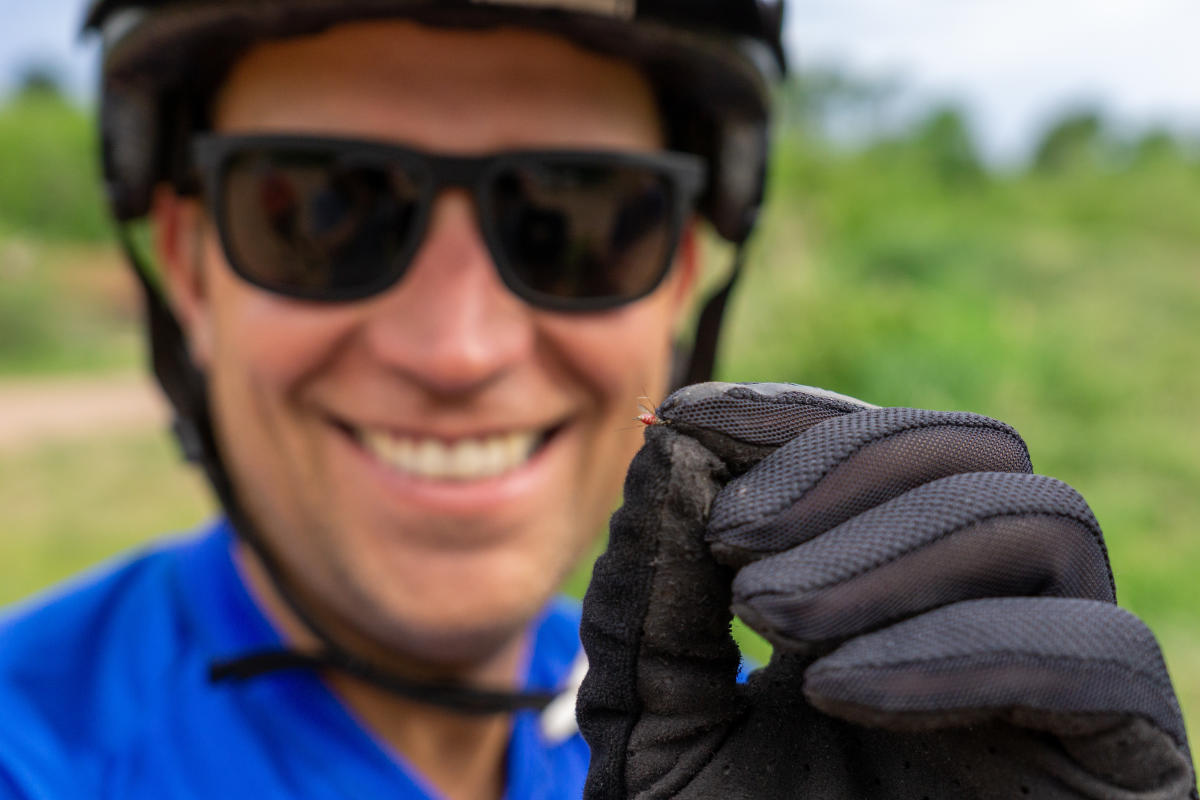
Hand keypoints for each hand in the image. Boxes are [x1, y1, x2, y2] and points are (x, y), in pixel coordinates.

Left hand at [578, 382, 1195, 798]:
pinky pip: (1097, 654)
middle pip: (976, 452)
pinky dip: (957, 648)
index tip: (686, 418)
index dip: (789, 416)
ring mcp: (1065, 684)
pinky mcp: (1129, 765)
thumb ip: (656, 593)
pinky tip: (838, 688)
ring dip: (887, 549)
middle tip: (734, 544)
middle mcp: (990, 616)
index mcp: (887, 596)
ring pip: (1041, 520)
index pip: (879, 446)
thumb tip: (672, 444)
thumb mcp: (659, 721)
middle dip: (841, 469)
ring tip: (768, 616)